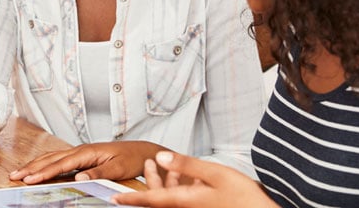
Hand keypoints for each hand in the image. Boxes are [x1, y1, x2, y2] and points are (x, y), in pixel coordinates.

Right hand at [9, 141, 161, 183]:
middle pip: (51, 159)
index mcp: (87, 152)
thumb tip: (78, 177)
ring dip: (34, 165)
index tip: (28, 179)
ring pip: (52, 158)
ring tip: (19, 173)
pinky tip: (38, 169)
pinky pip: (58, 160)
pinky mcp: (82, 156)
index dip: (43, 172)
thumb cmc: (132, 158)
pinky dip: (45, 164)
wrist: (142, 151)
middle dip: (31, 167)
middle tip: (13, 176)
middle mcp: (81, 150)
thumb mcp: (118, 168)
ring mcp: (80, 152)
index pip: (61, 164)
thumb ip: (98, 173)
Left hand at [111, 151, 276, 207]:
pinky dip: (179, 186)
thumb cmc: (245, 198)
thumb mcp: (215, 174)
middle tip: (144, 164)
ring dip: (164, 181)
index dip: (131, 198)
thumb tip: (161, 157)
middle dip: (150, 181)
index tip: (114, 198)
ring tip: (156, 163)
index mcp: (186, 201)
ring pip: (172, 197)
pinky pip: (184, 199)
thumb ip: (187, 165)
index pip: (151, 199)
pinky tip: (185, 176)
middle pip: (160, 197)